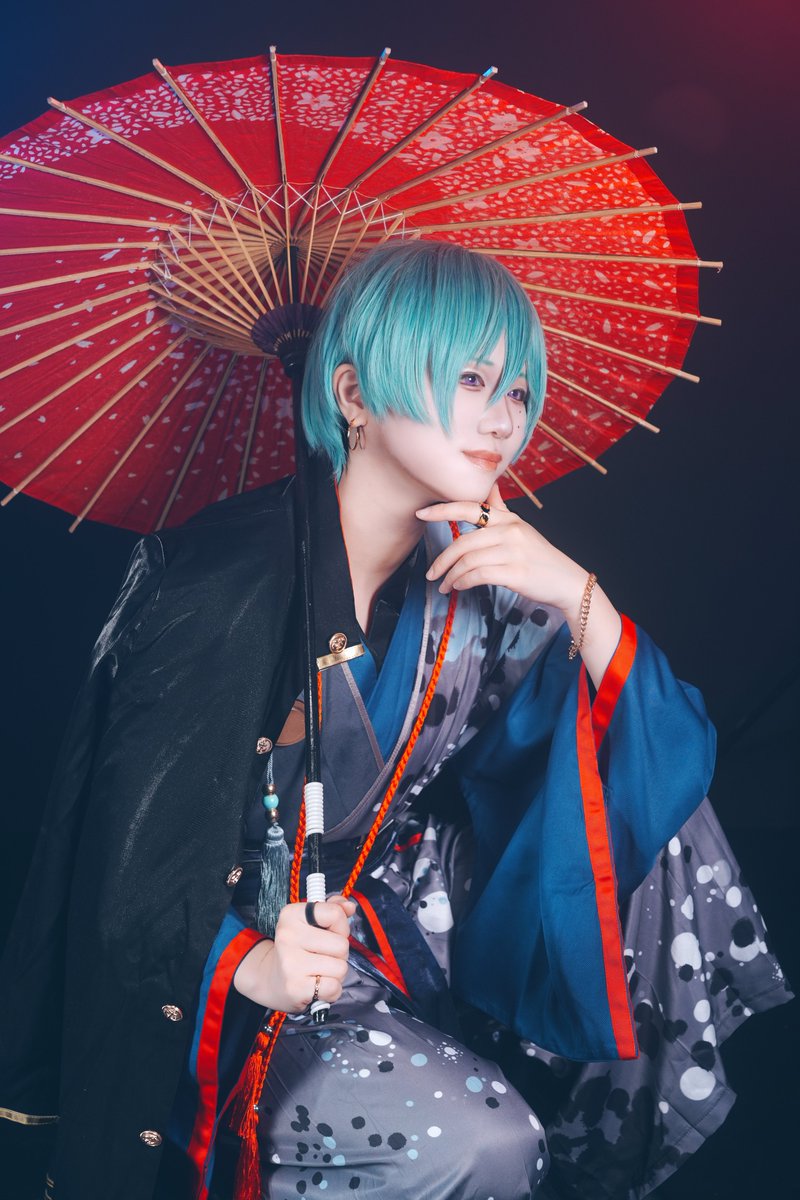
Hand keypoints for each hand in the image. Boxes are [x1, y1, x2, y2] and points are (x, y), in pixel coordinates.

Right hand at [233, 895, 355, 1012]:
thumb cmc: (299, 947)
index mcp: (291, 915)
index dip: (341, 927)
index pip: (335, 914)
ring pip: (341, 968)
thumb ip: (333, 909)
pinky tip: (318, 986)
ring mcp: (290, 963)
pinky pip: (334, 988)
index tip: (329, 933)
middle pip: (342, 945)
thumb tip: (350, 907)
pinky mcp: (295, 988)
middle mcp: (288, 936)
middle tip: (323, 956)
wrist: (272, 980)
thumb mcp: (311, 922)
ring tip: (319, 971)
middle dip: (340, 954)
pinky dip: (332, 990)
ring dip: (336, 973)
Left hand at [417, 482, 586, 616]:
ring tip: (445, 586)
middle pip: (463, 542)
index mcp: (509, 518)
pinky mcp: (515, 573)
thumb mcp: (522, 528)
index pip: (470, 508)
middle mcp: (510, 531)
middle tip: (431, 574)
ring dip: (450, 577)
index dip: (442, 510)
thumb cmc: (540, 558)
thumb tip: (491, 488)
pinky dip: (463, 583)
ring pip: (468, 561)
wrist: (567, 582)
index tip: (420, 514)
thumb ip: (502, 510)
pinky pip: (478, 575)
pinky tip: (458, 588)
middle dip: (441, 560)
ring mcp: (513, 551)